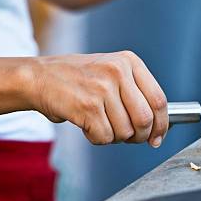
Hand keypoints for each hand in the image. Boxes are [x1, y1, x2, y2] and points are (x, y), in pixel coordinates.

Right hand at [27, 51, 167, 146]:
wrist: (39, 77)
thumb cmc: (76, 79)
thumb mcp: (110, 71)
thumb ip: (134, 92)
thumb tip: (156, 129)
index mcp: (129, 61)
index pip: (158, 99)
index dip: (161, 124)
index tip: (157, 137)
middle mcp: (118, 72)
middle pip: (145, 119)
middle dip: (139, 136)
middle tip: (128, 138)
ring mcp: (102, 88)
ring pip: (125, 131)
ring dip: (114, 137)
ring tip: (100, 124)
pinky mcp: (87, 106)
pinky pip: (105, 137)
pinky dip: (97, 138)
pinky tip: (87, 126)